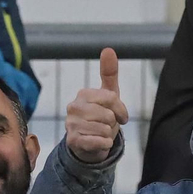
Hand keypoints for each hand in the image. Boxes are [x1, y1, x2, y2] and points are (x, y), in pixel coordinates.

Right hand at [66, 49, 128, 164]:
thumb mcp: (108, 94)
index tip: (120, 116)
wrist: (89, 144)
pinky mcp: (72, 141)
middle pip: (108, 115)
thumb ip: (109, 73)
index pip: (111, 98)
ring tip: (101, 134)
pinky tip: (100, 143)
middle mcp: (73, 107)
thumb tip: (108, 49)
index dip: (121, 110)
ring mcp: (71, 124)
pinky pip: (98, 142)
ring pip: (104, 129)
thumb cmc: (100, 117)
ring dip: (108, 135)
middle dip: (113, 123)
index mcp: (83, 94)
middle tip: (107, 126)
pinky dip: (104, 144)